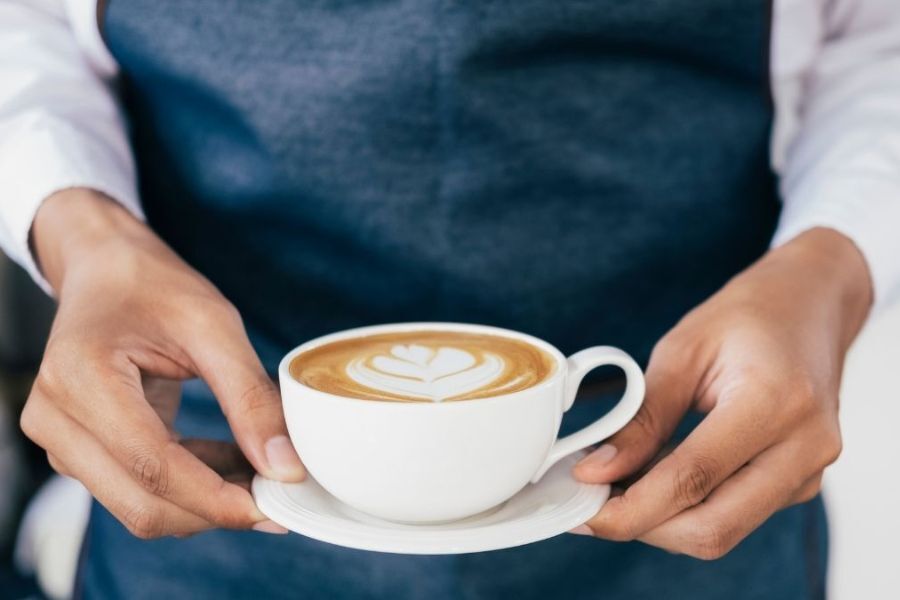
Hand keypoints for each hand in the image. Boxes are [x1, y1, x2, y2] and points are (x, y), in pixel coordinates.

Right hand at [20, 188, 304, 537]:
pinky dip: (189, 486)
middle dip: (215, 510)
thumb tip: (285, 467)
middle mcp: (55, 417)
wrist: (106, 271)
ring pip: (139, 506)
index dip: (216, 497)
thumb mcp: (214, 326)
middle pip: (141, 502)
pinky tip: (232, 461)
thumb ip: (250, 398)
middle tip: (277, 497)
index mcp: (81, 377)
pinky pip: (136, 489)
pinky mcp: (76, 450)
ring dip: (205, 501)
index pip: (153, 465)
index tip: (273, 506)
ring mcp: (59, 439)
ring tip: (260, 472)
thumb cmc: (155, 287)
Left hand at [571, 227, 871, 558]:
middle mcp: (804, 447)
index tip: (581, 507)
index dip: (631, 505)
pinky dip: (686, 510)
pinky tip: (651, 483)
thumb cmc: (746, 318)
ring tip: (614, 490)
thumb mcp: (682, 351)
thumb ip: (641, 418)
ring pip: (722, 532)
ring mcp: (809, 471)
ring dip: (660, 523)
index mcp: (774, 402)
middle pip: (712, 527)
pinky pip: (735, 516)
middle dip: (642, 527)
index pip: (694, 479)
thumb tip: (596, 471)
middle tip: (588, 506)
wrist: (809, 305)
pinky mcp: (801, 484)